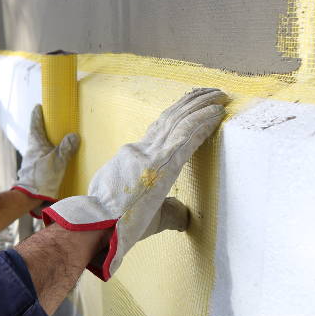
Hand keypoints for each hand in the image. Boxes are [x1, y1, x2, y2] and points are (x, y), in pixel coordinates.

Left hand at [12, 104, 78, 216]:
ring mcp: (31, 161)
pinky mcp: (33, 171)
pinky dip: (46, 155)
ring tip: (54, 141)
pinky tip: (52, 159)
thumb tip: (74, 136)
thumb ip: (66, 148)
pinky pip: (40, 158)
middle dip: (42, 128)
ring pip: (38, 148)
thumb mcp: (58, 161)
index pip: (35, 125)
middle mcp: (30, 150)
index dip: (37, 115)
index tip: (38, 107)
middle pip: (36, 135)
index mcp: (35, 144)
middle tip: (49, 122)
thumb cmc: (42, 177)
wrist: (29, 197)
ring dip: (45, 143)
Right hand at [42, 88, 227, 280]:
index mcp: (132, 159)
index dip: (175, 114)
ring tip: (219, 96)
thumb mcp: (134, 209)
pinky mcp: (162, 162)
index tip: (188, 104)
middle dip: (191, 103)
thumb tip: (183, 215)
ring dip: (201, 106)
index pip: (158, 131)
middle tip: (209, 92)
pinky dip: (203, 121)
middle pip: (170, 119)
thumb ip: (162, 208)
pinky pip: (187, 134)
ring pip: (180, 120)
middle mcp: (141, 150)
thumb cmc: (112, 223)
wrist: (95, 223)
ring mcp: (151, 154)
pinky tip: (217, 112)